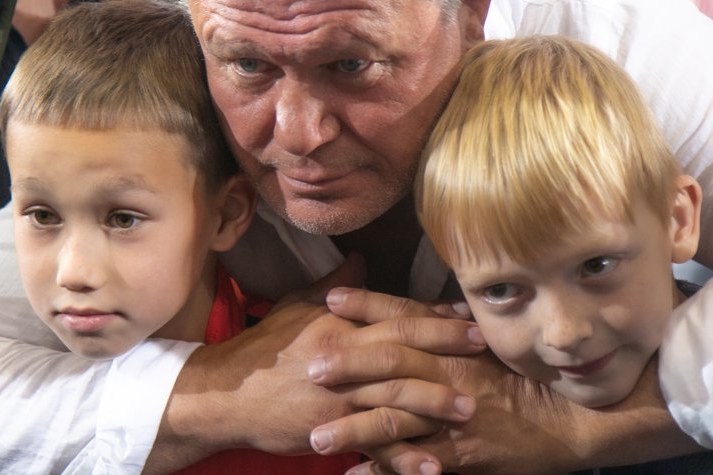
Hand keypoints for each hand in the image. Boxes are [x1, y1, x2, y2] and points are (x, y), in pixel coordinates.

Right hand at [146, 258, 484, 471]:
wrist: (227, 393)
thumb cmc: (264, 346)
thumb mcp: (297, 306)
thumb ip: (333, 285)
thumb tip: (360, 258)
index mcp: (339, 324)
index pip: (394, 314)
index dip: (433, 315)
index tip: (466, 315)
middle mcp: (343, 357)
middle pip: (403, 349)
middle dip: (447, 349)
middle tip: (486, 348)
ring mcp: (338, 395)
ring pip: (394, 397)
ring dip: (435, 403)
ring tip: (472, 410)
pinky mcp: (331, 429)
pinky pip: (373, 445)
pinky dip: (404, 458)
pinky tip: (433, 468)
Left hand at [312, 337, 697, 474]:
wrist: (576, 418)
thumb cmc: (533, 376)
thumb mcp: (497, 342)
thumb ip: (460, 327)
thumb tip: (438, 304)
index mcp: (457, 344)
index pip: (405, 316)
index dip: (368, 306)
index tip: (330, 299)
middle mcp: (451, 375)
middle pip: (391, 363)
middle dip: (348, 365)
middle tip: (310, 367)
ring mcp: (455, 417)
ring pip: (396, 420)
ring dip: (353, 429)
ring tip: (316, 438)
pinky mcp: (464, 454)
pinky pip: (417, 464)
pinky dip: (385, 472)